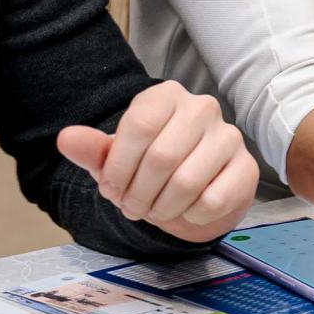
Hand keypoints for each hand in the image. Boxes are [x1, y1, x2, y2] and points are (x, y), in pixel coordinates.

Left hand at [57, 81, 257, 242]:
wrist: (195, 187)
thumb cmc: (151, 167)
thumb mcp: (116, 158)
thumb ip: (92, 150)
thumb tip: (67, 138)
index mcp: (166, 96)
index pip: (140, 126)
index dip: (118, 167)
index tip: (110, 190)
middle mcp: (203, 108)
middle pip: (162, 157)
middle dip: (138, 194)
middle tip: (131, 207)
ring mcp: (230, 137)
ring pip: (187, 182)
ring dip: (162, 209)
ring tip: (154, 210)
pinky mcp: (246, 169)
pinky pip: (212, 201)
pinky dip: (190, 216)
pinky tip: (186, 210)